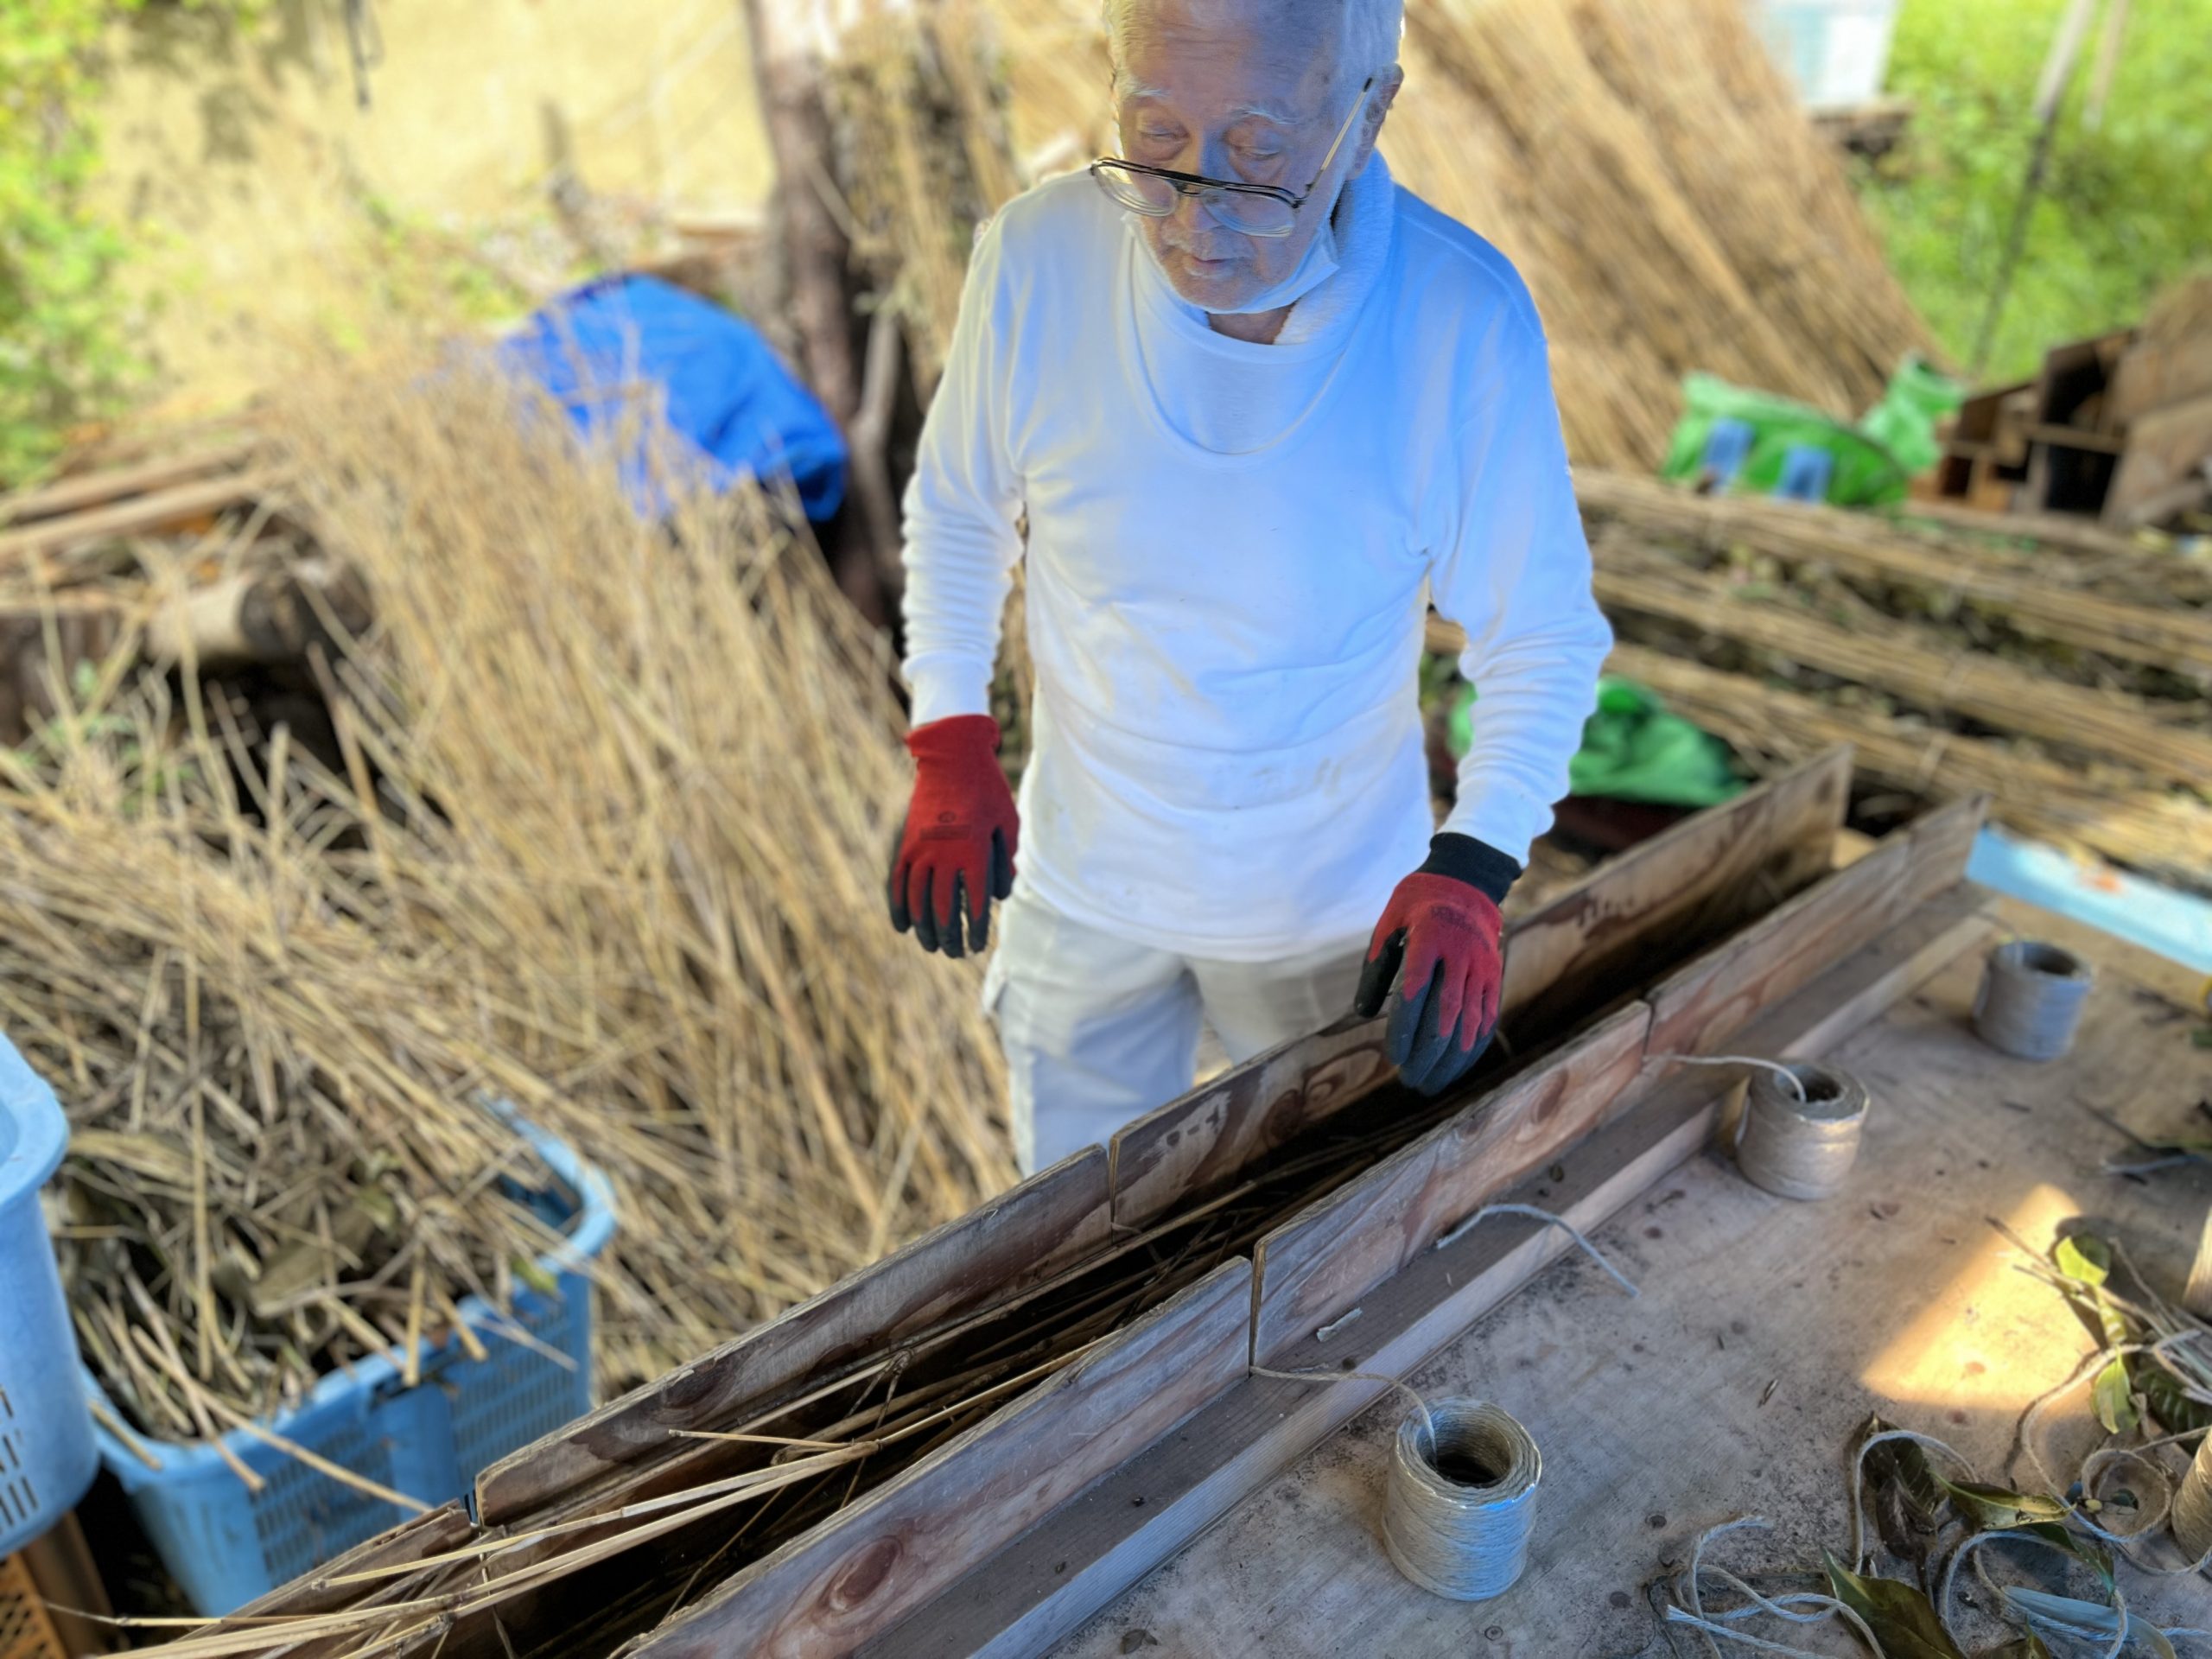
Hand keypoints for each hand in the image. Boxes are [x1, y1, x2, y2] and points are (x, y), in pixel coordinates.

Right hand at [887, 714, 1018, 957]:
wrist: (952, 756)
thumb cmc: (988, 789)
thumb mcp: (1009, 823)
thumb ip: (1006, 862)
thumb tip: (999, 897)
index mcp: (974, 851)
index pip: (975, 904)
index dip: (976, 929)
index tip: (978, 944)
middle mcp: (944, 854)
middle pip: (943, 909)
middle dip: (950, 936)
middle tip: (957, 953)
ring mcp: (919, 848)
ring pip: (917, 900)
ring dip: (924, 928)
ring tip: (933, 946)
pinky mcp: (904, 842)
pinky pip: (897, 881)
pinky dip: (898, 906)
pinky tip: (902, 927)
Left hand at [1353, 833, 1517, 1095]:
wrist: (1467, 878)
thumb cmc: (1416, 905)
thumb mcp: (1387, 924)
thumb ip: (1375, 968)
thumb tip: (1362, 1013)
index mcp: (1427, 939)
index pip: (1416, 993)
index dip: (1405, 1029)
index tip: (1393, 1056)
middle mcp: (1459, 955)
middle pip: (1445, 1014)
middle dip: (1428, 1053)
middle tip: (1410, 1080)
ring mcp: (1482, 966)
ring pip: (1470, 1021)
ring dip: (1452, 1058)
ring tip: (1432, 1082)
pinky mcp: (1495, 974)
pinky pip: (1487, 1015)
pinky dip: (1474, 1044)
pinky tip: (1460, 1065)